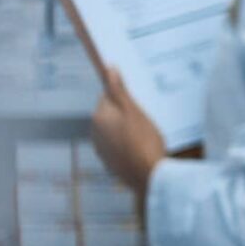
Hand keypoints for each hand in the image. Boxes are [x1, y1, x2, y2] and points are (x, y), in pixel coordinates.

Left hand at [91, 66, 167, 196]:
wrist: (149, 176)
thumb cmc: (143, 142)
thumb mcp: (134, 111)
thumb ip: (119, 90)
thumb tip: (109, 69)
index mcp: (99, 117)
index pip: (108, 95)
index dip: (126, 96)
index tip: (140, 100)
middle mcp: (95, 133)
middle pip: (111, 113)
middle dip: (125, 113)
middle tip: (146, 116)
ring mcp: (101, 149)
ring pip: (115, 130)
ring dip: (126, 128)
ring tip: (146, 134)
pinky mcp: (110, 162)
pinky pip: (118, 145)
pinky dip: (127, 144)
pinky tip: (142, 147)